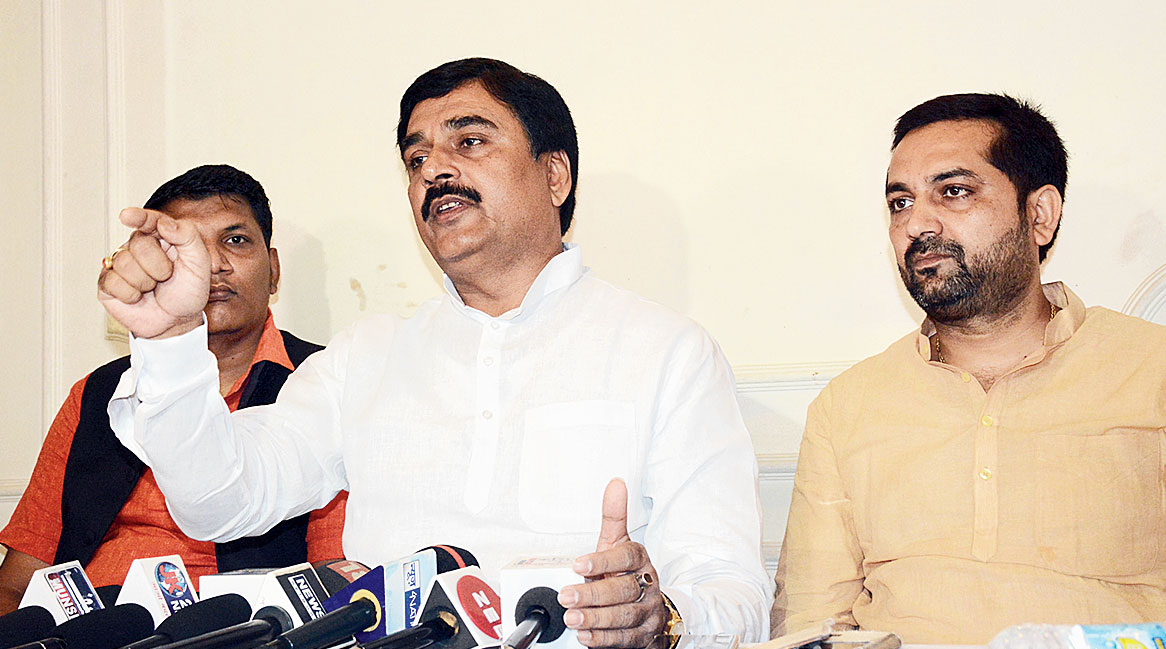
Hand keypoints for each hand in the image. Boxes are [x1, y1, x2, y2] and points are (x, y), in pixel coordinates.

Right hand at [98, 207, 209, 338]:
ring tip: (153, 288)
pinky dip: (130, 294)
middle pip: (139, 243)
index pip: (149, 221)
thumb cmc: (188, 292)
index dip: (139, 217)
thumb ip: (188, 238)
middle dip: (158, 266)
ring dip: (145, 282)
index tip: (127, 216)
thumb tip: (163, 222)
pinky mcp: (108, 283)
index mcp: (161, 238)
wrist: (177, 322)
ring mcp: (121, 264)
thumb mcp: (200, 265)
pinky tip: (138, 297)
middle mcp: (138, 247)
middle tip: (166, 278)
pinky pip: (112, 282)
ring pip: (124, 263)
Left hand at [559, 478, 666, 647]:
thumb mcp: (618, 543)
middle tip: (567, 595)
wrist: (649, 606)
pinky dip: (603, 638)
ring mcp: (646, 612)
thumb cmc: (626, 572)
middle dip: (593, 595)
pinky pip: (624, 639)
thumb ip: (614, 517)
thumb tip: (615, 485)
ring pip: (623, 617)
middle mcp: (646, 585)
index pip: (627, 557)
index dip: (603, 561)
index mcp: (640, 560)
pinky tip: (586, 636)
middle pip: (623, 591)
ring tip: (573, 617)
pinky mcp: (643, 635)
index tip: (579, 564)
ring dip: (596, 619)